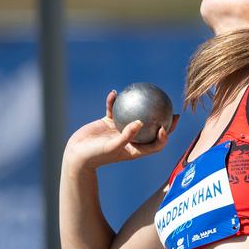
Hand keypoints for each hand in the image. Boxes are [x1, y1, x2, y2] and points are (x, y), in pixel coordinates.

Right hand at [64, 90, 179, 169]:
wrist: (77, 155)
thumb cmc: (97, 155)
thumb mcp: (113, 147)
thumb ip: (127, 135)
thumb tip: (141, 122)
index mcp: (135, 149)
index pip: (155, 144)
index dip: (164, 137)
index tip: (166, 126)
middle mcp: (130, 138)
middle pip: (150, 128)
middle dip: (162, 120)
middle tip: (171, 110)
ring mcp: (120, 129)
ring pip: (133, 115)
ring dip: (141, 105)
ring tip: (147, 93)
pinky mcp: (108, 122)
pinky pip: (113, 109)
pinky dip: (114, 102)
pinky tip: (114, 93)